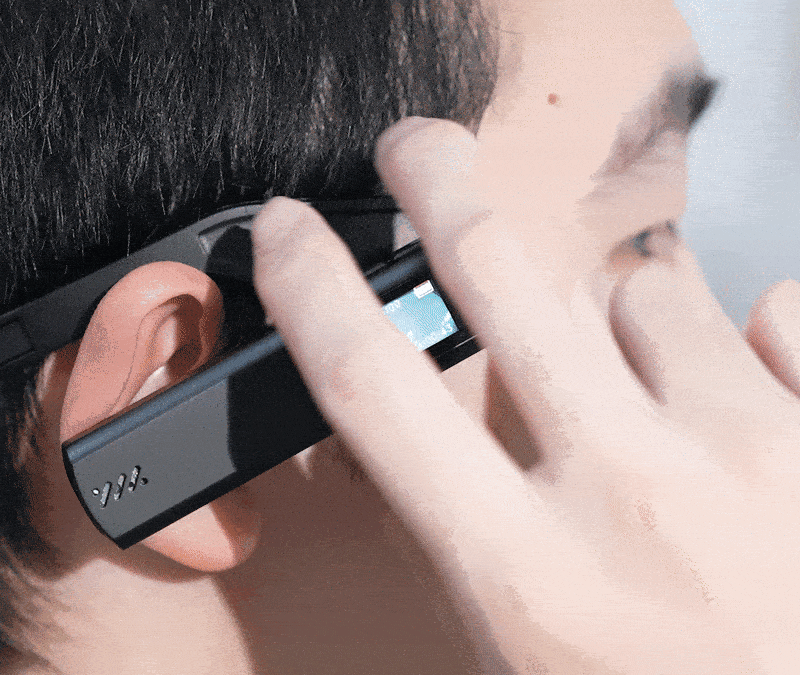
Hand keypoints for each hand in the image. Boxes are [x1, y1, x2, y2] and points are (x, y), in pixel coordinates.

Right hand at [252, 118, 799, 673]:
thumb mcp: (525, 662)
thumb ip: (463, 543)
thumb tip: (410, 439)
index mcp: (528, 577)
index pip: (372, 387)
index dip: (310, 288)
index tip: (290, 234)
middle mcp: (632, 497)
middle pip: (497, 274)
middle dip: (437, 185)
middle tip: (418, 150)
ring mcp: (749, 453)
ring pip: (643, 294)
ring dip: (620, 325)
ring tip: (642, 403)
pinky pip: (767, 310)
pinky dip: (740, 341)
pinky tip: (735, 404)